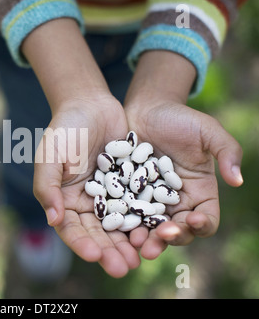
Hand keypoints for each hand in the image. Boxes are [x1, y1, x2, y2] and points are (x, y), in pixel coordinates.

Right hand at [33, 95, 141, 277]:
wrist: (90, 105)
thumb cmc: (64, 130)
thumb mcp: (50, 156)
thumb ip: (47, 187)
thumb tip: (53, 220)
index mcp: (64, 200)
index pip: (71, 229)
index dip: (82, 244)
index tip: (95, 255)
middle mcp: (86, 203)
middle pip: (97, 234)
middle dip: (109, 252)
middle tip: (123, 268)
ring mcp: (108, 196)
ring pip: (119, 226)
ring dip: (128, 243)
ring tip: (141, 258)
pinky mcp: (128, 186)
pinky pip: (137, 207)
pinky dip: (144, 221)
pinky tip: (154, 232)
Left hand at [125, 101, 242, 258]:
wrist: (145, 110)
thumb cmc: (179, 118)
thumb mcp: (207, 130)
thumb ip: (227, 151)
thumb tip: (238, 181)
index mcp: (199, 192)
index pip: (206, 218)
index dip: (202, 224)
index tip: (192, 220)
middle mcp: (175, 202)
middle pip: (177, 230)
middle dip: (171, 237)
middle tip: (161, 237)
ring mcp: (149, 201)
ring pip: (149, 228)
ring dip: (145, 238)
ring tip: (137, 242)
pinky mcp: (126, 196)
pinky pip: (125, 214)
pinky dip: (122, 223)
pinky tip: (116, 226)